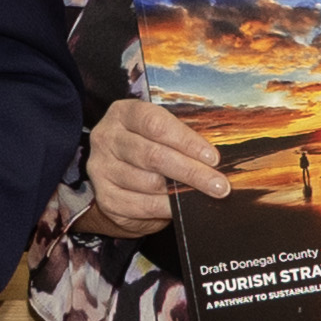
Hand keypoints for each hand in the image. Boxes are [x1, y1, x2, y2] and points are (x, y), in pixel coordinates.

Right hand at [77, 97, 229, 241]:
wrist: (116, 180)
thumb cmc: (148, 149)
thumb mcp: (160, 134)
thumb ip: (181, 139)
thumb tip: (214, 159)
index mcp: (123, 114)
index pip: (155, 124)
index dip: (187, 141)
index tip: (213, 158)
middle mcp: (106, 138)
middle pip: (153, 155)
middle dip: (192, 172)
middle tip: (219, 185)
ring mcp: (102, 168)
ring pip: (150, 183)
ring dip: (182, 191)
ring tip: (205, 195)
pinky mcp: (106, 197)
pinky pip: (143, 205)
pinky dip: (167, 207)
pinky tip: (182, 207)